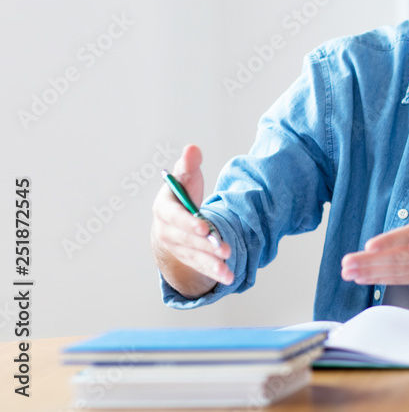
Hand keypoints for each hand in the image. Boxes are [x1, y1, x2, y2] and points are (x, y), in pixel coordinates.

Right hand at [151, 144, 233, 289]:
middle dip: (206, 245)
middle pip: (187, 240)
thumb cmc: (181, 194)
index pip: (174, 217)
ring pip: (194, 256)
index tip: (204, 227)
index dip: (188, 222)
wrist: (174, 219)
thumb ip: (189, 165)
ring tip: (228, 270)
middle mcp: (167, 230)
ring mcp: (176, 247)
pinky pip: (200, 267)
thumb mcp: (185, 176)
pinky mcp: (187, 258)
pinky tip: (228, 277)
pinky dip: (213, 272)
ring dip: (211, 264)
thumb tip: (192, 148)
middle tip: (224, 248)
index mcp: (164, 208)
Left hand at [341, 160, 408, 284]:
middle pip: (398, 258)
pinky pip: (403, 278)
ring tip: (348, 272)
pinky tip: (365, 278)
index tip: (369, 245)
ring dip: (371, 272)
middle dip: (370, 262)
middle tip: (346, 263)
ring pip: (397, 271)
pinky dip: (382, 279)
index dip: (390, 242)